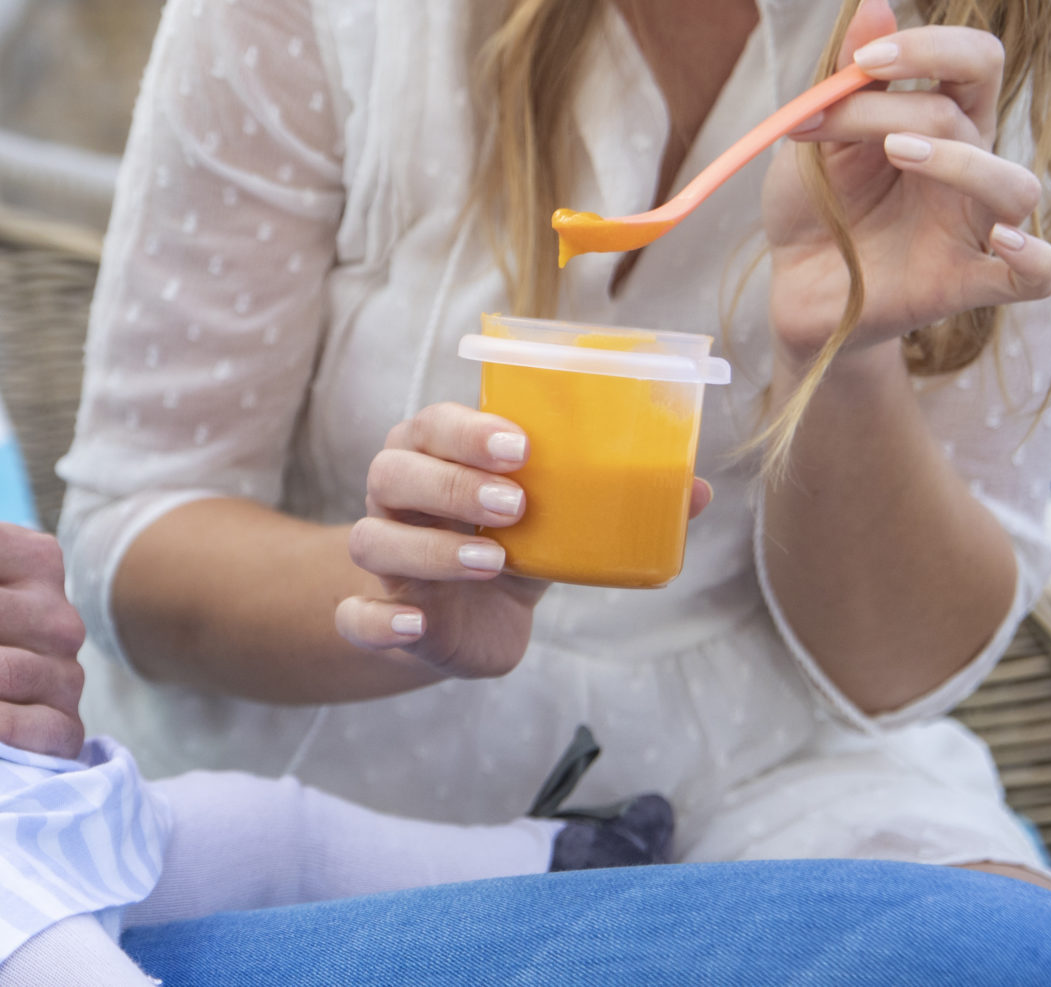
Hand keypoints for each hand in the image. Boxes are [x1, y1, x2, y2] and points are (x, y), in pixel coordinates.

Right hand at [341, 405, 711, 675]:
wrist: (474, 618)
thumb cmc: (515, 544)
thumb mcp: (559, 519)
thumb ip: (611, 501)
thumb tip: (696, 489)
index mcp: (434, 455)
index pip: (431, 425)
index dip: (467, 431)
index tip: (522, 447)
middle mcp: (397, 497)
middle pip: (390, 471)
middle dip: (450, 483)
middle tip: (516, 503)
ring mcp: (385, 557)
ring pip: (370, 539)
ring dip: (429, 547)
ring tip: (493, 560)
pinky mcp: (384, 615)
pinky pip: (355, 616)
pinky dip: (378, 620)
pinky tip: (416, 624)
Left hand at [764, 0, 1050, 365]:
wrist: (795, 285)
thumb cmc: (816, 204)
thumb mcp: (816, 138)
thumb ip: (847, 79)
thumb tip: (874, 0)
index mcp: (941, 119)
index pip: (975, 58)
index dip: (928, 46)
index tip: (862, 60)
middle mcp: (970, 165)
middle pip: (977, 108)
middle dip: (897, 103)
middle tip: (837, 114)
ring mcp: (974, 224)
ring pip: (1016, 185)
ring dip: (961, 163)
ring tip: (899, 155)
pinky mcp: (969, 282)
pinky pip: (1036, 276)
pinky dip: (1035, 257)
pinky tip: (1003, 240)